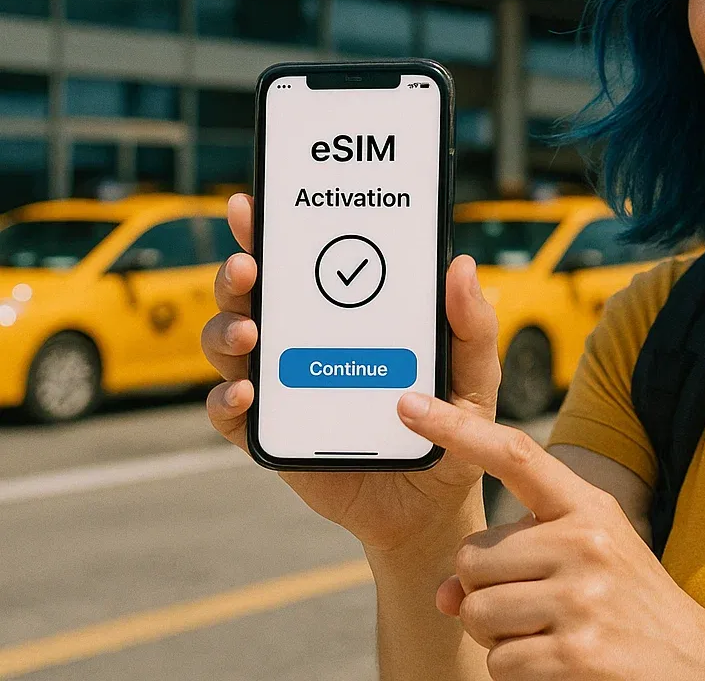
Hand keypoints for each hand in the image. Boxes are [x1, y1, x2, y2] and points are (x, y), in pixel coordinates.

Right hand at [201, 193, 500, 555]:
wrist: (433, 504)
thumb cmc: (453, 426)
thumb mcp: (475, 374)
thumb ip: (471, 325)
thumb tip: (461, 265)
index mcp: (348, 312)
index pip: (303, 260)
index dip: (271, 230)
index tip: (254, 205)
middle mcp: (304, 339)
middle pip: (252, 294)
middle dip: (239, 273)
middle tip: (249, 268)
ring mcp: (282, 384)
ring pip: (228, 343)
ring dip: (227, 330)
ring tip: (250, 332)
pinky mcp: (270, 435)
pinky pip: (228, 412)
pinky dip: (225, 398)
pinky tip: (246, 392)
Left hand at [399, 396, 704, 680]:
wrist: (690, 661)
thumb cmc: (624, 603)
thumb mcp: (581, 561)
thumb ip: (513, 558)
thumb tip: (445, 596)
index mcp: (588, 507)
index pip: (515, 455)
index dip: (458, 429)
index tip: (409, 404)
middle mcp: (586, 542)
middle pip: (472, 558)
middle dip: (485, 590)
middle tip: (536, 605)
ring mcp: (582, 598)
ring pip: (476, 611)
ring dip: (498, 634)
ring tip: (549, 631)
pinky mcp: (576, 653)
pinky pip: (498, 660)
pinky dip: (516, 669)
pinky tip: (558, 662)